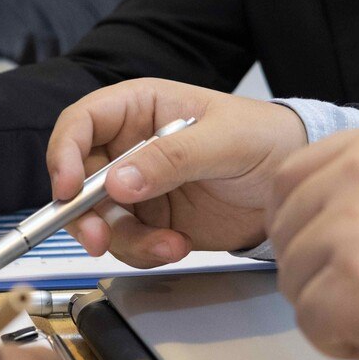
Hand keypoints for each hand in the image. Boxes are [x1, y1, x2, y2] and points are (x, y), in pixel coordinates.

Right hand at [46, 78, 307, 267]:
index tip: (68, 188)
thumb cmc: (268, 140)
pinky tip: (177, 244)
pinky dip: (145, 251)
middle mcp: (128, 147)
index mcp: (139, 108)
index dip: (64, 154)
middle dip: (82, 213)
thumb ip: (172, 157)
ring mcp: (135, 187)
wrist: (294, 188)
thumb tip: (120, 180)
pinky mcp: (148, 221)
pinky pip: (124, 242)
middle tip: (98, 237)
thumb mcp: (226, 140)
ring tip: (168, 244)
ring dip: (123, 239)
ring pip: (97, 218)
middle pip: (76, 178)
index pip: (81, 123)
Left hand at [268, 120, 358, 359]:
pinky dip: (349, 342)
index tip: (339, 250)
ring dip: (339, 309)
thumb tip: (307, 216)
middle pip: (285, 235)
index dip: (302, 225)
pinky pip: (312, 322)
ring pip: (295, 281)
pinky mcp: (355, 278)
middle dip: (320, 272)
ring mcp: (356, 223)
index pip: (290, 180)